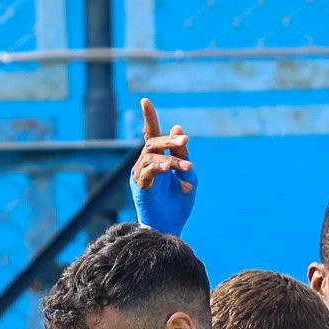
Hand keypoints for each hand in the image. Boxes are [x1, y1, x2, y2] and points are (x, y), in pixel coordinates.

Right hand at [130, 98, 196, 236]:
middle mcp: (146, 164)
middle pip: (153, 144)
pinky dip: (158, 168)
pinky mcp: (140, 188)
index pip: (152, 133)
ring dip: (170, 159)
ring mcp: (142, 175)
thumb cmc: (178, 202)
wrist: (172, 227)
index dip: (149, 117)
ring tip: (186, 166)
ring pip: (151, 157)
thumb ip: (182, 153)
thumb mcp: (188, 174)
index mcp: (158, 158)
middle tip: (185, 141)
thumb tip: (177, 126)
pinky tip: (168, 169)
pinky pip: (146, 173)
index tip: (145, 100)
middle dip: (169, 140)